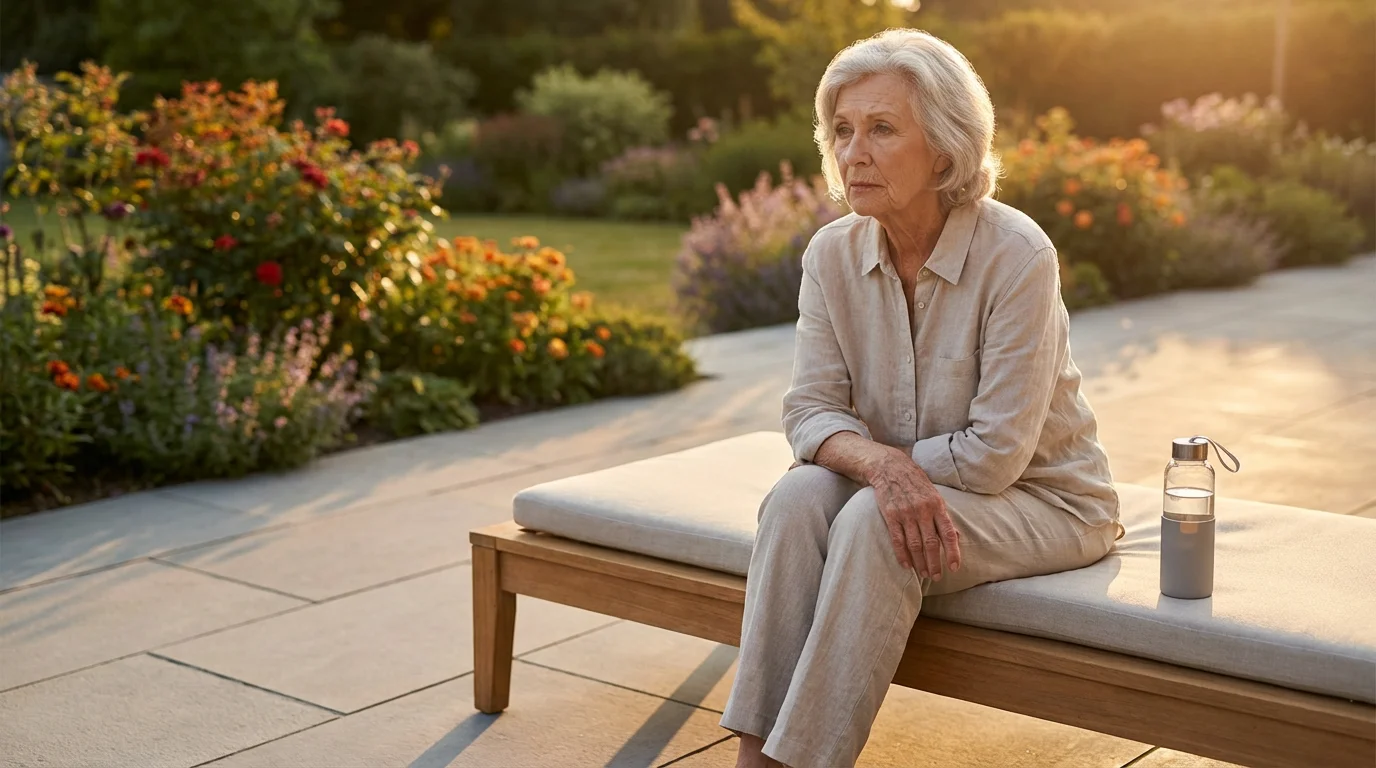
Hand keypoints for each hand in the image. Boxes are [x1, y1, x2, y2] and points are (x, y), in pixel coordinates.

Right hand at [867, 450, 961, 580]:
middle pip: (931, 543)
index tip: (954, 567)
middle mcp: (923, 511)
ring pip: (915, 544)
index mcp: (937, 506)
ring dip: (919, 562)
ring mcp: (906, 513)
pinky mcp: (891, 515)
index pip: (948, 533)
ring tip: (923, 574)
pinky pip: (897, 540)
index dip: (952, 552)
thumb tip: (956, 536)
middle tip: (936, 577)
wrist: (890, 468)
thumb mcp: (934, 495)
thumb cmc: (915, 483)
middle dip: (934, 563)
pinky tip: (906, 565)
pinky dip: (902, 555)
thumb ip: (943, 516)